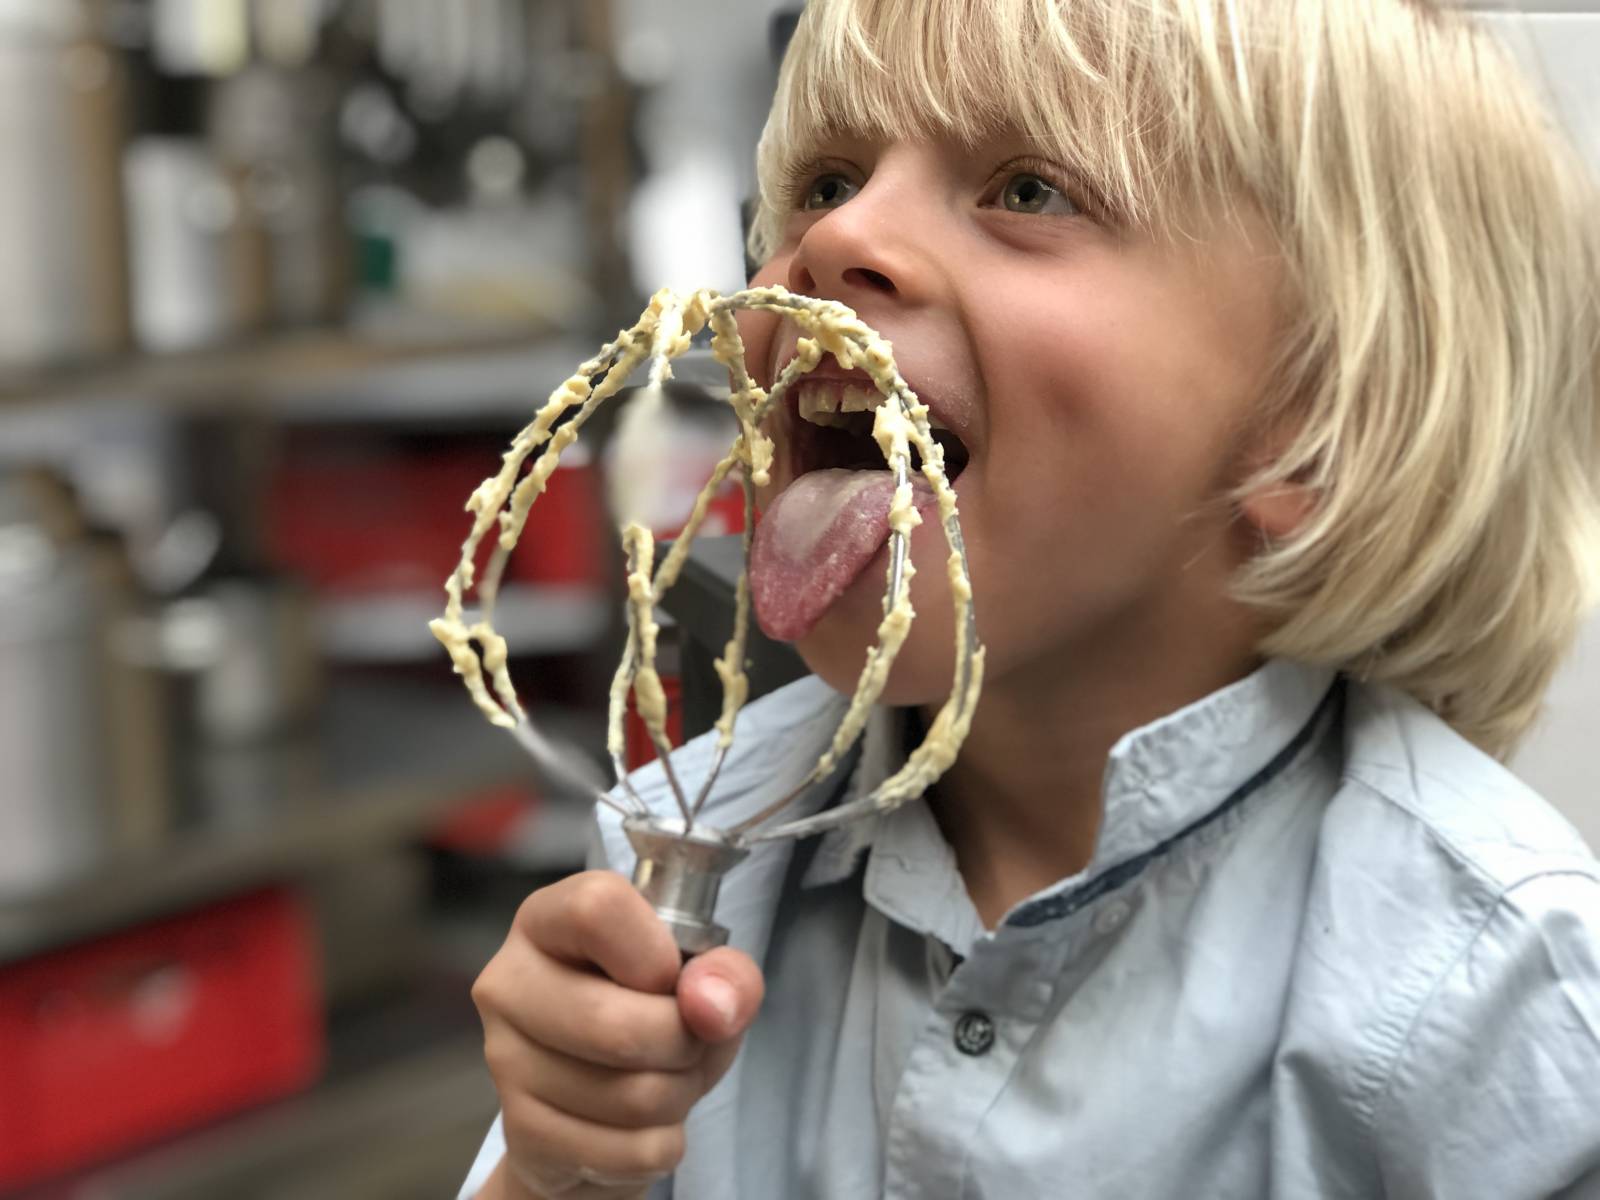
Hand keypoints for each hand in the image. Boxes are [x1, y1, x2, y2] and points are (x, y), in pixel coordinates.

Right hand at [471, 871, 764, 1198]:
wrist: (595, 1105)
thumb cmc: (650, 1015)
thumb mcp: (702, 979)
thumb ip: (726, 974)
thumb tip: (712, 1006)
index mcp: (547, 919)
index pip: (596, 910)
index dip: (656, 955)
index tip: (672, 978)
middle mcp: (509, 981)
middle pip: (617, 1024)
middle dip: (685, 1045)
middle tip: (688, 1041)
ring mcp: (504, 1059)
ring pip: (632, 1095)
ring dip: (679, 1095)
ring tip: (667, 1078)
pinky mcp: (519, 1131)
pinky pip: (629, 1151)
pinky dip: (662, 1143)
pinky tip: (641, 1122)